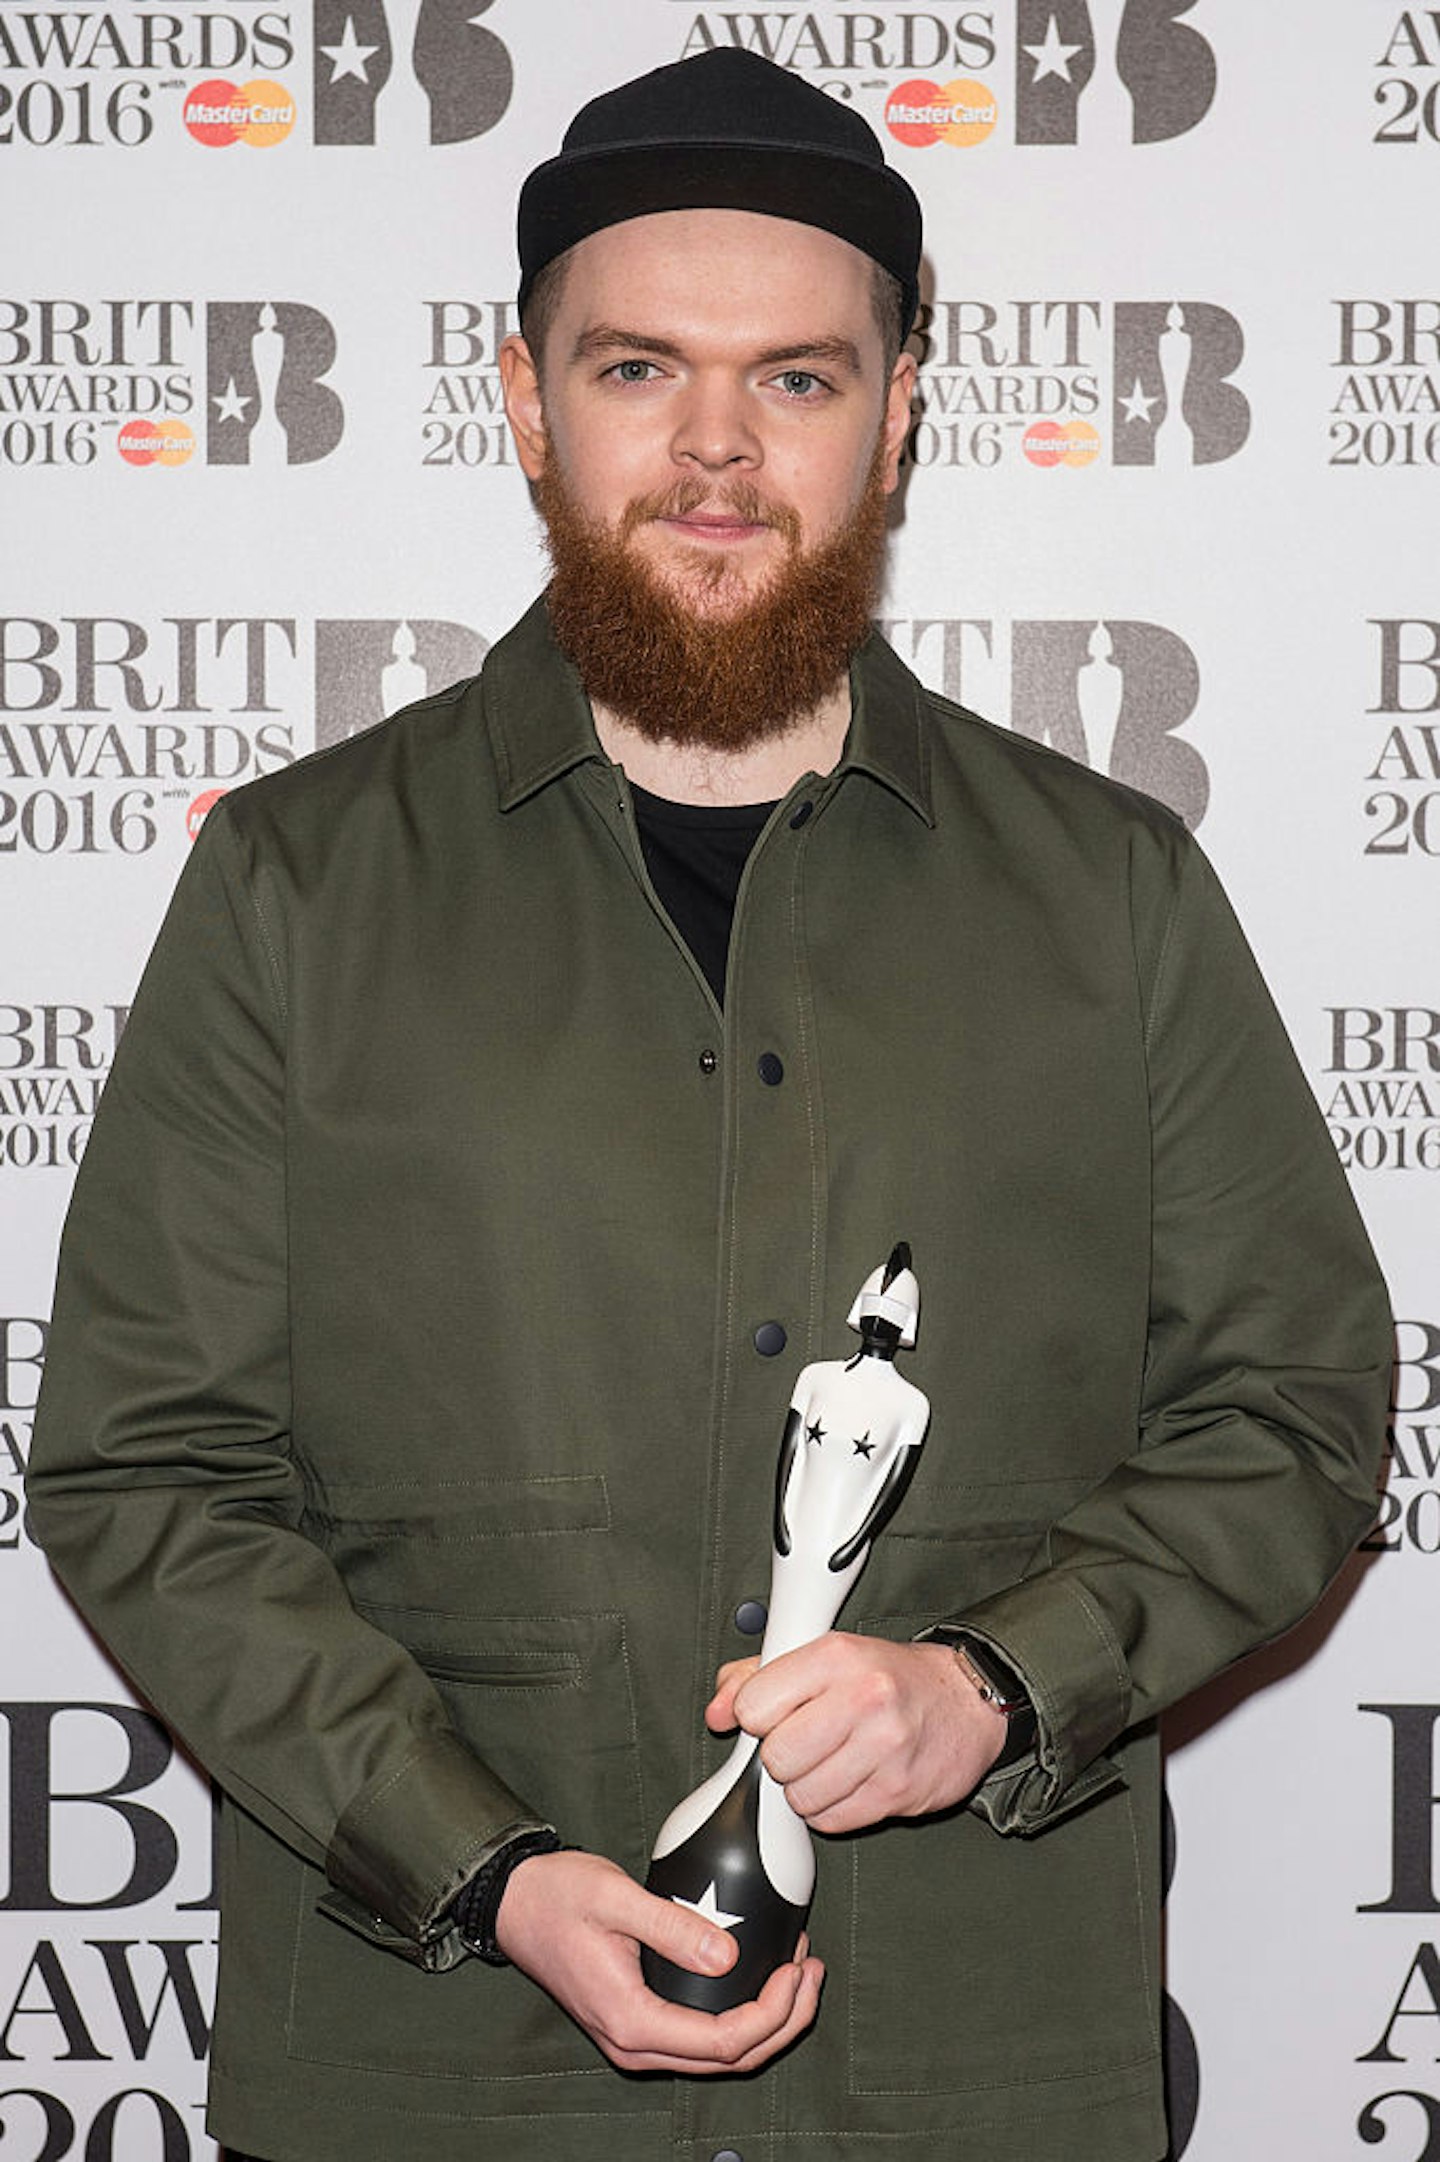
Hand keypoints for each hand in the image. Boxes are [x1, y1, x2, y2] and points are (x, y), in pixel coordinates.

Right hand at [494, 1847, 823, 2073]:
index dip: (772, 2012)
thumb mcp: (616, 1898)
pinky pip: (700, 2038)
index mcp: (630, 2020)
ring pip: (718, 2056)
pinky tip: (757, 1979)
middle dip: (783, 2021)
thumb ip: (673, 1929)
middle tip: (812, 1971)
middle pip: (730, 2060)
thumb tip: (731, 1958)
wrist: (514, 1904)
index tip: (797, 1968)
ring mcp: (634, 2038)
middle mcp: (633, 2044)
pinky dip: (739, 2016)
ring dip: (766, 2023)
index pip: (724, 2042)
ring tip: (799, 1973)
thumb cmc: (558, 1896)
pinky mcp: (637, 2022)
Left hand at [707, 1633, 1006, 1833]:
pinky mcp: (900, 1792)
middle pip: (776, 1757)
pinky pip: (832, 1820)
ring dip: (807, 1787)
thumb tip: (716, 1713)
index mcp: (835, 1656)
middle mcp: (863, 1698)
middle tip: (807, 1741)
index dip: (756, 1716)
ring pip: (800, 1796)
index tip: (774, 1714)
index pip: (753, 1705)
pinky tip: (852, 1780)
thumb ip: (755, 1675)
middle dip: (783, 1756)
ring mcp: (885, 1748)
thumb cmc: (885, 1676)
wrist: (965, 1699)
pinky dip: (833, 1808)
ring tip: (832, 1760)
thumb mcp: (822, 1654)